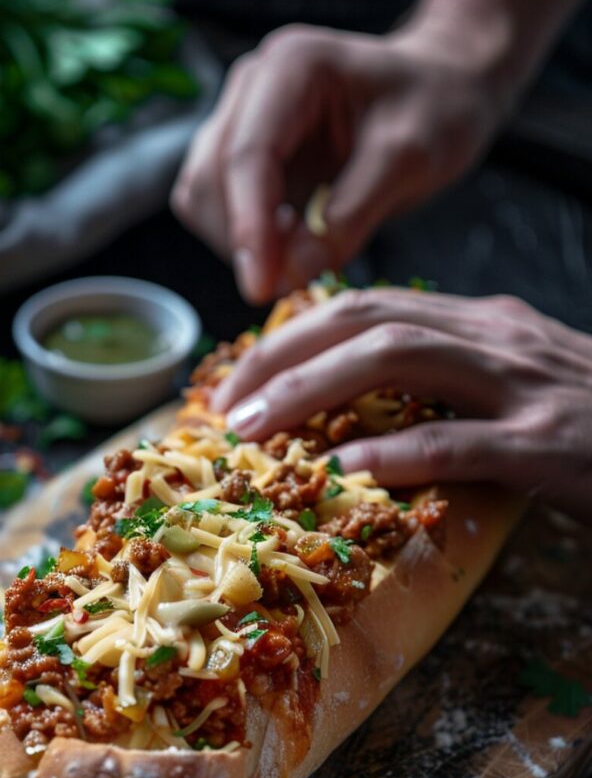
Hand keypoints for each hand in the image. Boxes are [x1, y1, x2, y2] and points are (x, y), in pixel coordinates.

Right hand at [172, 24, 507, 302]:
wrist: (440, 91)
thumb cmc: (435, 110)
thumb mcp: (412, 158)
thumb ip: (352, 214)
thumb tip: (292, 273)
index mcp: (291, 67)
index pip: (247, 155)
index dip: (248, 227)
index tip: (261, 288)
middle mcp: (252, 87)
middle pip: (210, 179)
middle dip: (244, 240)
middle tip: (298, 278)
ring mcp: (240, 120)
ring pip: (203, 198)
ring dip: (241, 243)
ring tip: (304, 252)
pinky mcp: (242, 156)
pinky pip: (219, 209)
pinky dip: (247, 239)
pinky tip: (293, 241)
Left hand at [211, 289, 591, 523]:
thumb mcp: (514, 383)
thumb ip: (446, 381)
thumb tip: (355, 408)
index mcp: (485, 323)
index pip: (371, 306)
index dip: (295, 334)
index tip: (240, 373)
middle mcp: (499, 339)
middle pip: (370, 321)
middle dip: (286, 356)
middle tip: (227, 402)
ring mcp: (527, 388)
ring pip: (403, 361)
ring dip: (317, 392)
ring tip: (258, 429)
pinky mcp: (550, 445)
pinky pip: (462, 442)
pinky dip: (399, 452)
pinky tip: (347, 471)